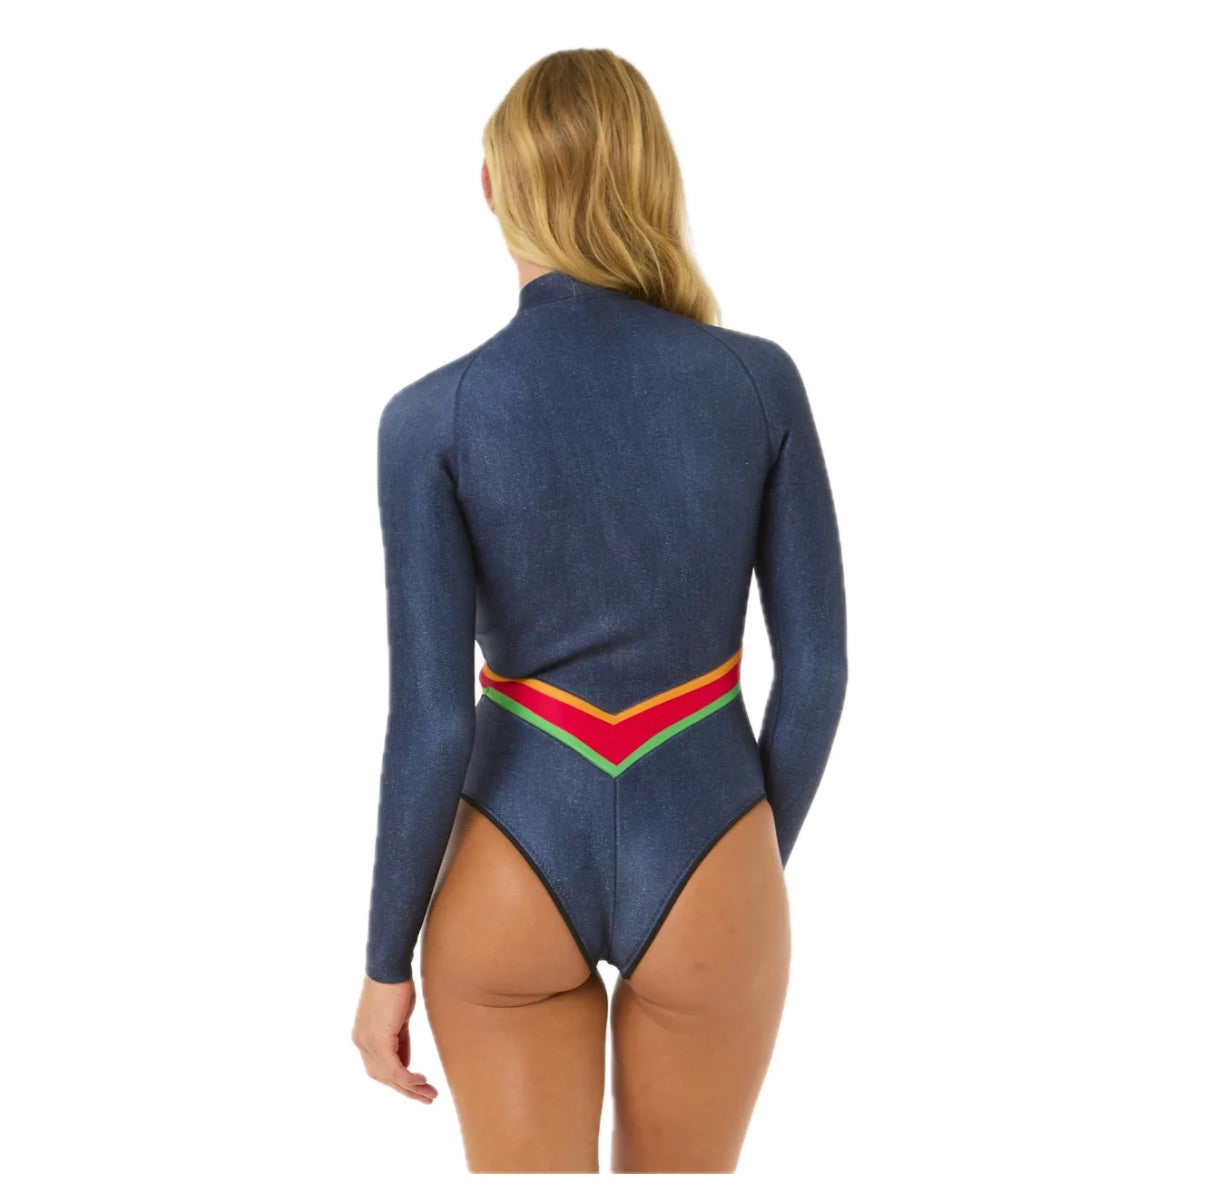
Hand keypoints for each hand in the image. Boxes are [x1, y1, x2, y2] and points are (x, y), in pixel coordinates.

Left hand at [352, 975, 437, 1103]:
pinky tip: (421, 1082)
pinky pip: (394, 1068)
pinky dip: (408, 1079)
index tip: (417, 1084)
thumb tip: (405, 1061)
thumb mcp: (398, 1018)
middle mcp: (361, 1043)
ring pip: (389, 1076)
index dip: (398, 1078)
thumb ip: (399, 1039)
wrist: (389, 967)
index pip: (379, 1066)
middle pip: (383, 1076)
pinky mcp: (379, 1039)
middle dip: (406, 1090)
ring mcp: (367, 1042)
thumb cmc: (396, 985)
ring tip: (430, 1095)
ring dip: (411, 1088)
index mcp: (363, 1036)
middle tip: (426, 1098)